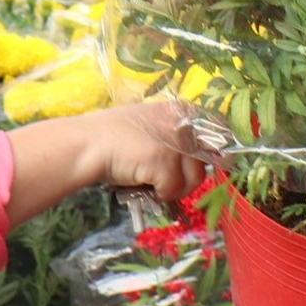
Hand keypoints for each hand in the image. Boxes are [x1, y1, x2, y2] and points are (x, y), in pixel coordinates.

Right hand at [87, 101, 210, 203]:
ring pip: (194, 179)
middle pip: (206, 160)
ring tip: (154, 185)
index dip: (218, 151)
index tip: (212, 164)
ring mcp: (174, 143)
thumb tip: (205, 155)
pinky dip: (159, 195)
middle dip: (189, 177)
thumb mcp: (151, 125)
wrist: (87, 145)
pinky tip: (142, 186)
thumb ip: (176, 135)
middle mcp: (182, 123)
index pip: (218, 130)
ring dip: (175, 188)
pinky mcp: (164, 162)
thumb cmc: (113, 137)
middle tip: (169, 182)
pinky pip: (173, 190)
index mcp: (180, 110)